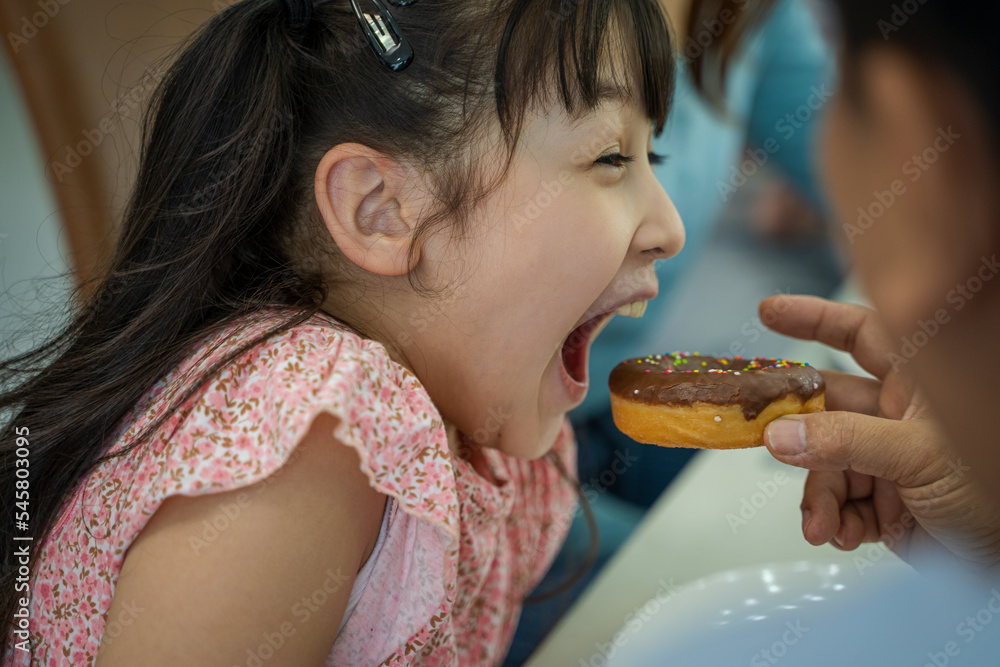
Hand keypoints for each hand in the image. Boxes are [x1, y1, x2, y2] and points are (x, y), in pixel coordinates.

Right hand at [758, 295, 999, 568]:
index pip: (861, 335)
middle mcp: (897, 416)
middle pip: (826, 408)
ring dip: (820, 496)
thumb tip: (780, 434)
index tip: (770, 312)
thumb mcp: (917, 453)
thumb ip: (844, 442)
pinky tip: (842, 533)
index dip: (815, 319)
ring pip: (826, 465)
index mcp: (916, 384)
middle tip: (759, 436)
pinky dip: (835, 521)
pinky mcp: (884, 505)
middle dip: (793, 429)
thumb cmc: (994, 488)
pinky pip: (839, 504)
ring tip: (823, 522)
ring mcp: (888, 461)